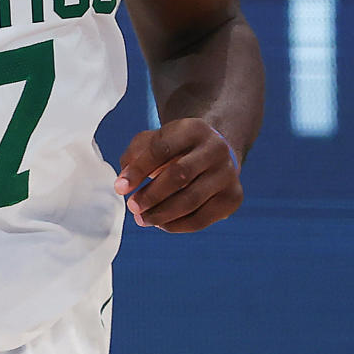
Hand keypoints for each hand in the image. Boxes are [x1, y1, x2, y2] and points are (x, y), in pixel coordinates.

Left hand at [114, 118, 242, 232]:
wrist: (214, 153)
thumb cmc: (176, 148)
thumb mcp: (153, 141)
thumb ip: (134, 157)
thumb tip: (123, 186)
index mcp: (194, 128)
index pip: (162, 149)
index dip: (139, 170)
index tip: (120, 188)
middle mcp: (216, 149)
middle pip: (179, 175)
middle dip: (151, 195)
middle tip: (132, 207)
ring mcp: (228, 174)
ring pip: (191, 200)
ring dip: (161, 214)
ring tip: (142, 219)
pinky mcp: (233, 197)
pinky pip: (202, 218)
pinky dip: (177, 225)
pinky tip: (161, 224)